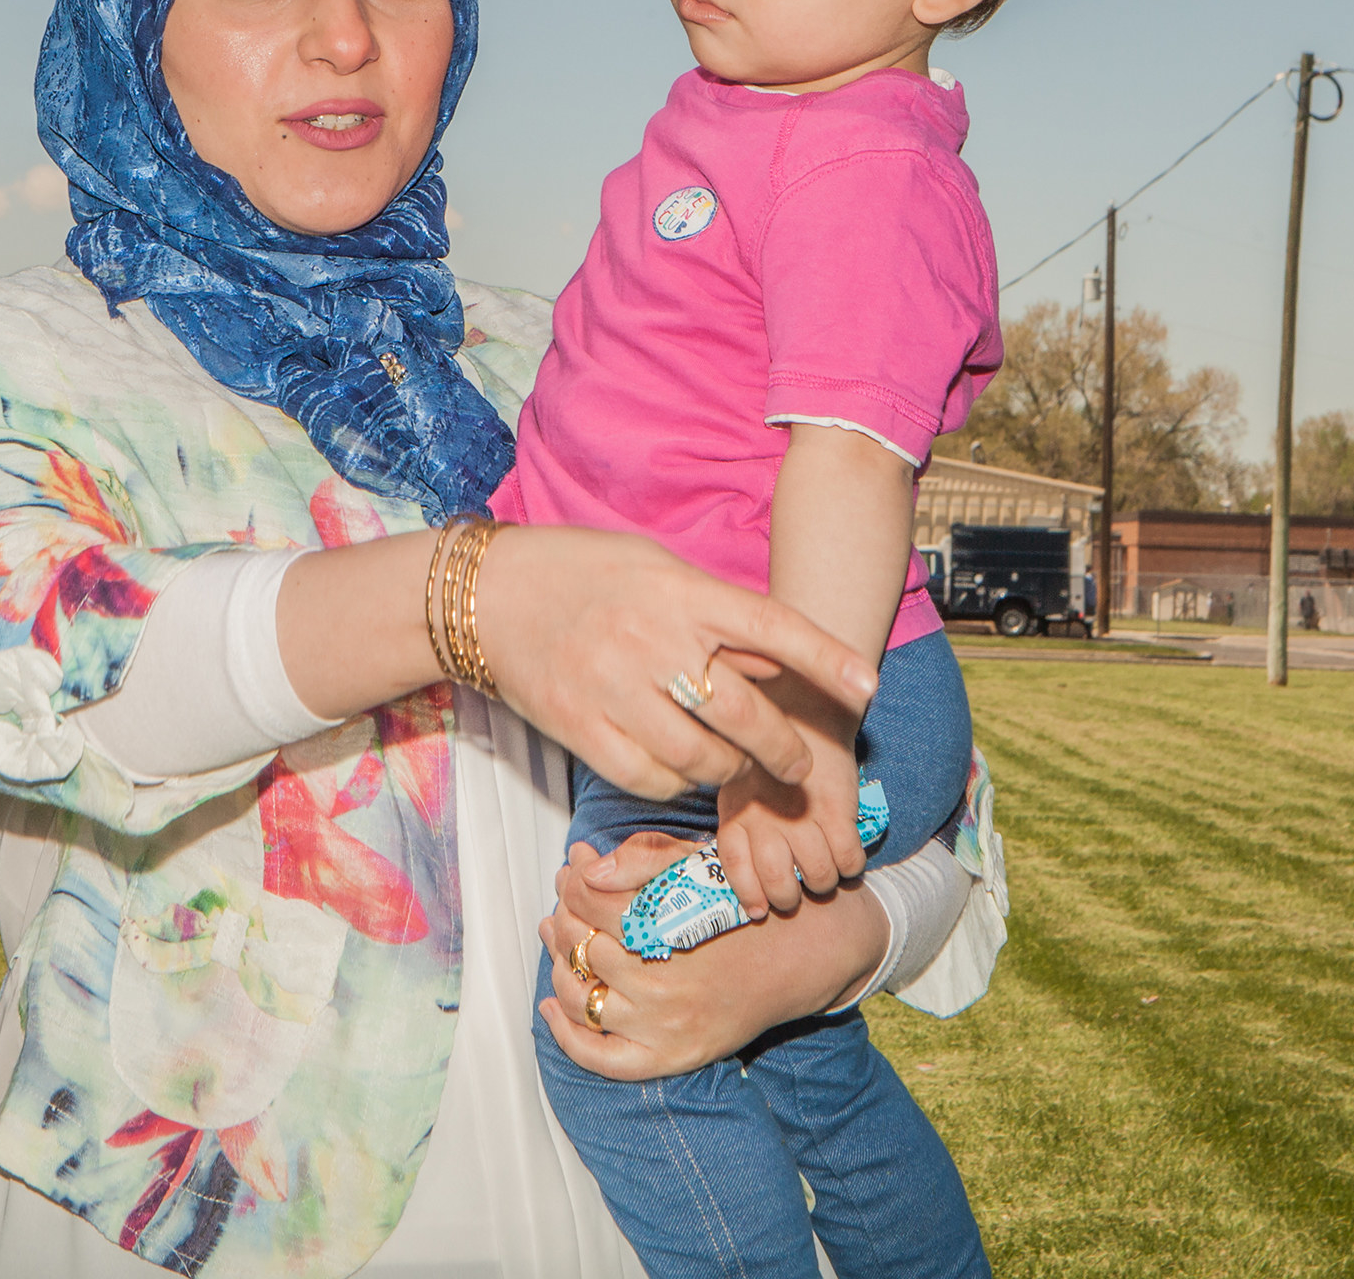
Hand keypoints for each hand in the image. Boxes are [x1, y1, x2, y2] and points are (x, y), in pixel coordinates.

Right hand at [468, 527, 876, 801]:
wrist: (487, 595)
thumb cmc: (583, 573)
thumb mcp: (656, 570)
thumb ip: (717, 614)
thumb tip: (783, 661)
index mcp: (677, 591)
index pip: (771, 626)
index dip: (825, 659)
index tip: (866, 686)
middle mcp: (649, 639)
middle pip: (745, 713)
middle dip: (784, 750)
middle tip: (796, 765)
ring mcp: (612, 688)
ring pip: (702, 759)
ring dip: (731, 772)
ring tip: (735, 766)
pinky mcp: (579, 728)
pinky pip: (651, 778)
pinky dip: (677, 783)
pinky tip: (680, 768)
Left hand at [536, 836, 885, 1080]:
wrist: (803, 953)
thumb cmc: (746, 903)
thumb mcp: (700, 863)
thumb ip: (642, 857)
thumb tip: (583, 863)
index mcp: (671, 929)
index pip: (592, 902)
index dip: (574, 880)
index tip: (573, 868)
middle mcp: (664, 983)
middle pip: (581, 947)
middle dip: (566, 914)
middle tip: (566, 899)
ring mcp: (665, 1027)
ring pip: (580, 998)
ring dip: (559, 963)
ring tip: (559, 937)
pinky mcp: (672, 1057)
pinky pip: (601, 1057)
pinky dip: (566, 1035)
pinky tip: (553, 1006)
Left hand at [715, 730, 863, 921]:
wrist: (806, 705)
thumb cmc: (770, 750)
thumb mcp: (736, 780)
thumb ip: (740, 821)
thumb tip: (747, 875)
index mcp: (736, 811)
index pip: (738, 869)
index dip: (750, 895)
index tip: (759, 909)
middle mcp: (765, 819)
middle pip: (779, 884)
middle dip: (791, 897)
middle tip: (800, 889)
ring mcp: (801, 816)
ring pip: (819, 877)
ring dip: (825, 881)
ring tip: (826, 869)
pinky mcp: (837, 810)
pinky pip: (849, 859)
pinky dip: (852, 864)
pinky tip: (848, 851)